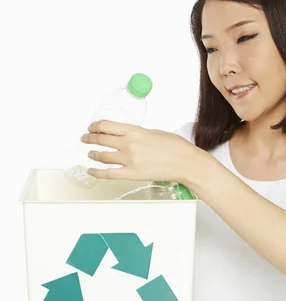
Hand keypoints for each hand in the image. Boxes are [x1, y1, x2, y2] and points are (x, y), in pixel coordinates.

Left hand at [80, 120, 196, 183]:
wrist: (185, 162)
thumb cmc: (176, 147)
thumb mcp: (154, 132)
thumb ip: (138, 134)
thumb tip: (127, 136)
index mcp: (135, 131)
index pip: (106, 126)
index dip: (95, 126)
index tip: (92, 127)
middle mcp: (129, 144)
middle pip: (101, 140)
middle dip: (90, 138)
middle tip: (85, 138)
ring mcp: (129, 160)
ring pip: (103, 156)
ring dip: (93, 154)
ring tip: (90, 154)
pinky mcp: (132, 174)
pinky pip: (108, 173)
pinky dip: (97, 172)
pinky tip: (91, 171)